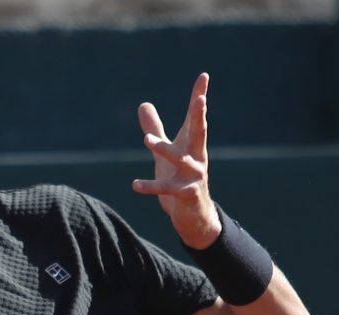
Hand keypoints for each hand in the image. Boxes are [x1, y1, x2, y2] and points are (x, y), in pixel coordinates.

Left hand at [132, 72, 220, 248]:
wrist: (192, 216)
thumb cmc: (179, 179)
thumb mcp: (164, 152)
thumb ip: (155, 129)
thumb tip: (143, 104)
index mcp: (192, 145)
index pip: (195, 117)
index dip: (199, 96)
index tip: (204, 76)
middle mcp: (197, 157)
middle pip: (200, 132)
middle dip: (200, 116)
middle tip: (201, 100)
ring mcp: (194, 176)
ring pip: (180, 159)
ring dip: (164, 149)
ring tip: (146, 140)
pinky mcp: (186, 195)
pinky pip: (167, 189)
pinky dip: (150, 187)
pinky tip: (134, 184)